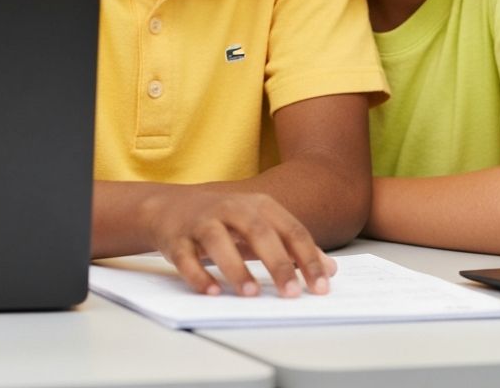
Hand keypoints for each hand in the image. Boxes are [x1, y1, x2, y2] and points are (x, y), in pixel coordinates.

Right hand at [139, 186, 336, 296]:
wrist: (169, 206)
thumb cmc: (223, 220)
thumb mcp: (260, 226)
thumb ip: (294, 245)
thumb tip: (330, 270)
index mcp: (257, 205)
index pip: (290, 229)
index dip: (308, 257)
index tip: (321, 286)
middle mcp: (230, 208)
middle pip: (257, 231)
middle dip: (277, 263)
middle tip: (290, 293)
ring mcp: (201, 222)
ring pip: (218, 241)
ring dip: (235, 268)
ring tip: (250, 294)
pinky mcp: (176, 239)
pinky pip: (186, 258)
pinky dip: (198, 275)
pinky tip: (212, 291)